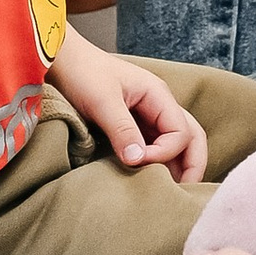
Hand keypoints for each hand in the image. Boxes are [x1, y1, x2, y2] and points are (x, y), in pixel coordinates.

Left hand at [52, 31, 207, 180]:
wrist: (63, 61)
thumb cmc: (83, 73)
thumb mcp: (103, 102)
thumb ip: (123, 130)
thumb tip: (138, 161)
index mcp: (159, 95)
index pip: (181, 132)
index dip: (165, 152)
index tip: (139, 162)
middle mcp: (160, 106)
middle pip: (191, 137)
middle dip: (192, 164)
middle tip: (183, 193)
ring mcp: (148, 116)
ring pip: (176, 143)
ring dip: (177, 166)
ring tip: (169, 191)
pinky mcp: (134, 125)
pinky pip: (156, 146)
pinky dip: (159, 163)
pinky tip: (150, 179)